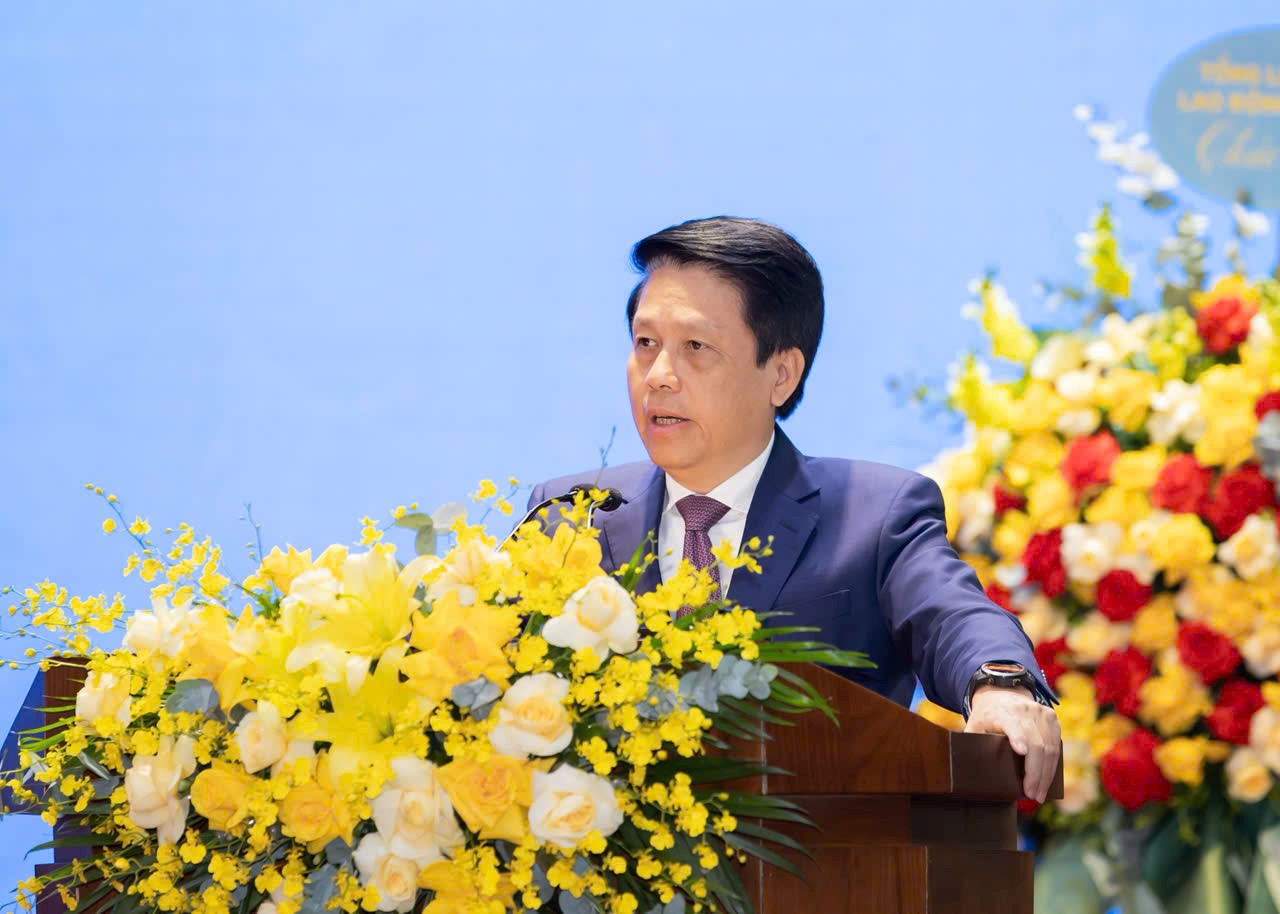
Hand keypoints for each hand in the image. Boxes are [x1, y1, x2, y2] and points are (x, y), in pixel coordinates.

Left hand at [963, 685, 1060, 802]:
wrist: (1001, 693)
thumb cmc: (985, 718)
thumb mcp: (973, 727)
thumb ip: (971, 745)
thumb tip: (968, 773)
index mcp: (999, 712)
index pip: (1011, 725)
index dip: (1017, 737)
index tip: (1021, 752)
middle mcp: (1022, 709)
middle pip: (1035, 744)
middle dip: (1035, 773)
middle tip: (1032, 795)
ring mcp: (1039, 711)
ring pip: (1049, 747)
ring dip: (1046, 774)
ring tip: (1040, 794)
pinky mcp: (1051, 716)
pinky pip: (1056, 744)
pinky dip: (1053, 764)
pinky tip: (1047, 780)